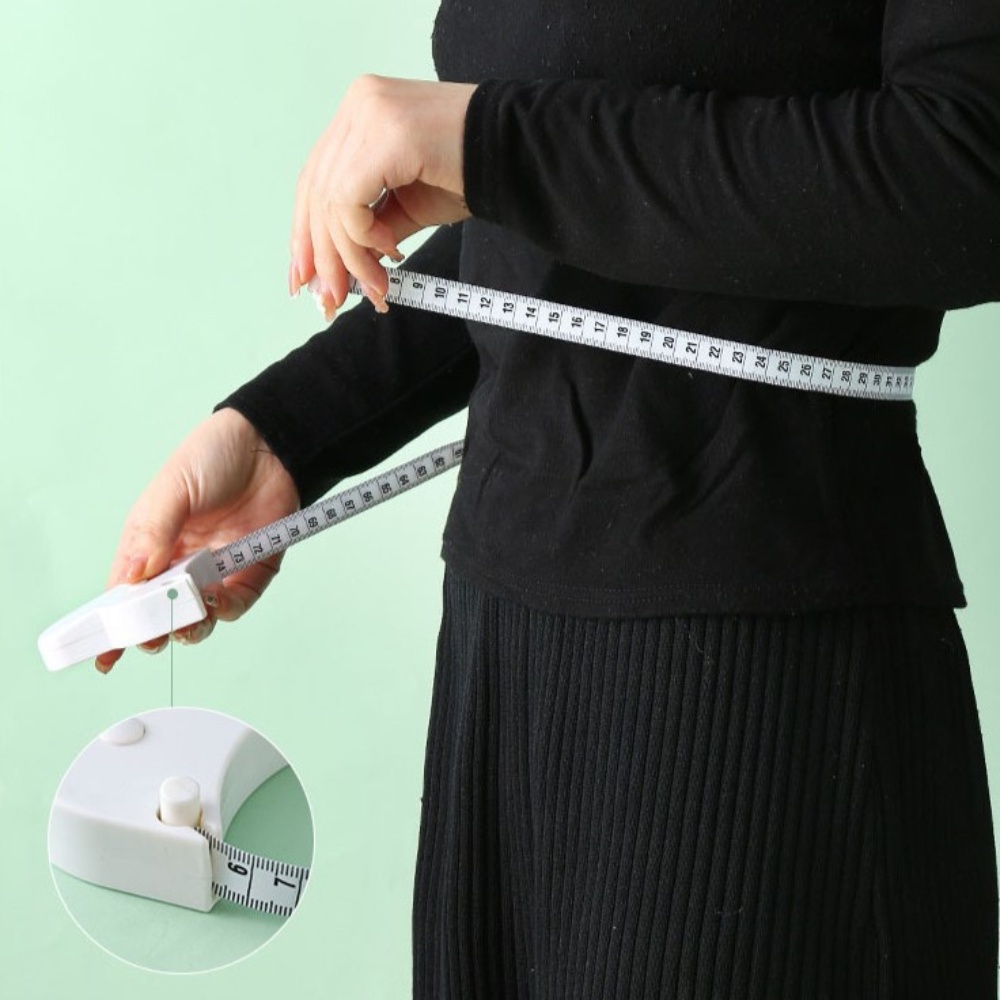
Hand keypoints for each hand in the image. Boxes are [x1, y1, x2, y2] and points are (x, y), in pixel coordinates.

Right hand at [96, 408, 299, 672]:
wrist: (270, 445)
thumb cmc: (214, 457)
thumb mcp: (173, 489)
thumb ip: (153, 532)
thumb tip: (134, 577)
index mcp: (150, 544)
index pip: (126, 593)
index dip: (114, 626)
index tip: (105, 656)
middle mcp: (181, 563)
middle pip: (161, 613)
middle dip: (154, 632)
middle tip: (154, 636)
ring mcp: (216, 570)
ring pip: (199, 617)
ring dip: (191, 625)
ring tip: (189, 616)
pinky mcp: (251, 571)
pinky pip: (236, 604)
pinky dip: (225, 609)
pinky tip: (217, 599)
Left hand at [288, 75, 475, 318]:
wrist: (519, 155)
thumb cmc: (470, 175)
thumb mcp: (407, 206)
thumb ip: (369, 229)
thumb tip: (338, 272)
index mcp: (359, 112)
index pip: (315, 178)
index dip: (305, 233)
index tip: (306, 280)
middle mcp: (358, 103)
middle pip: (316, 192)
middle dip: (323, 256)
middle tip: (330, 301)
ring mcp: (369, 113)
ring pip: (330, 203)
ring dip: (350, 258)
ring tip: (377, 289)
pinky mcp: (385, 135)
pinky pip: (350, 202)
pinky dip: (363, 238)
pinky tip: (391, 251)